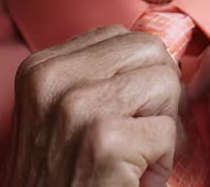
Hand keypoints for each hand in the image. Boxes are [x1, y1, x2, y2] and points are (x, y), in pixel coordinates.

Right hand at [0, 25, 185, 186]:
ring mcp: (79, 109)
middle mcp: (55, 80)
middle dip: (161, 92)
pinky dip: (164, 162)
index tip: (129, 110)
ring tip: (139, 156)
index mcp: (41, 68)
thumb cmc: (55, 178)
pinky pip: (168, 132)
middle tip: (144, 133)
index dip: (139, 72)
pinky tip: (136, 179)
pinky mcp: (105, 143)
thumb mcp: (54, 114)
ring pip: (166, 85)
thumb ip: (92, 78)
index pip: (119, 36)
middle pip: (149, 51)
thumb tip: (159, 55)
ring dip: (165, 127)